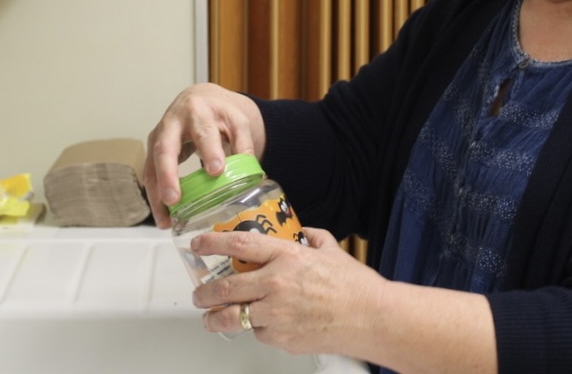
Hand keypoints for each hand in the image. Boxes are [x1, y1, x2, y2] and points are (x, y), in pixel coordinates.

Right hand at [143, 83, 266, 227]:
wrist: (198, 100)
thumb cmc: (218, 113)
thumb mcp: (237, 121)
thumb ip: (244, 144)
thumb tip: (251, 175)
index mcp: (197, 111)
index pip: (203, 131)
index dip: (210, 151)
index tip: (216, 171)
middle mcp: (172, 123)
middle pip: (164, 148)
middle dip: (168, 175)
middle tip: (173, 199)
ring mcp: (158, 137)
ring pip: (152, 166)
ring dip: (156, 194)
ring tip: (166, 220)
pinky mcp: (153, 152)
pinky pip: (150, 175)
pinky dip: (155, 197)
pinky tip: (164, 217)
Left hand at [190, 228, 386, 356]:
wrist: (372, 319)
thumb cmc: (355, 287)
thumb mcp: (332, 251)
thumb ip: (313, 238)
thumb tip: (303, 233)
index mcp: (286, 258)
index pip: (239, 244)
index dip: (213, 243)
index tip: (199, 244)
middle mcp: (276, 284)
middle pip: (226, 288)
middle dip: (204, 292)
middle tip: (199, 293)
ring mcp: (276, 314)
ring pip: (232, 317)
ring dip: (215, 317)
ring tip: (209, 317)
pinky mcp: (281, 338)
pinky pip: (258, 333)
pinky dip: (255, 329)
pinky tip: (260, 325)